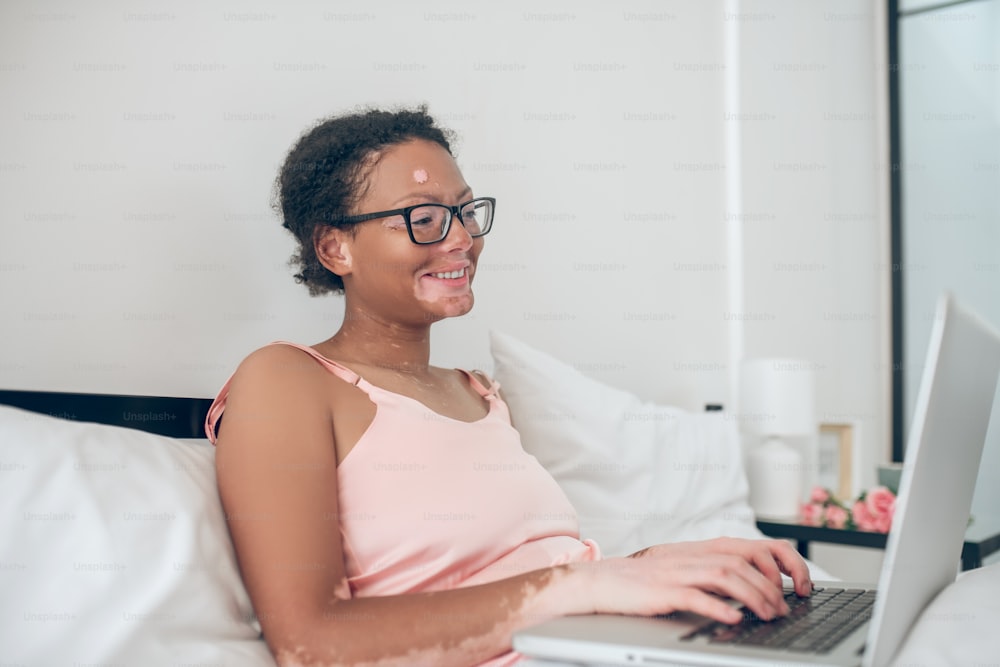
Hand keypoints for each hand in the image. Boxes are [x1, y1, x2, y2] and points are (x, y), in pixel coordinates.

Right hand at [580, 537, 812, 623]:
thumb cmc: (644, 581)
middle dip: (772, 584)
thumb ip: (716, 573)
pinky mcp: (663, 591)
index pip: (754, 546)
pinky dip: (719, 606)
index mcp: (702, 549)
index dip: (783, 563)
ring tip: (768, 616)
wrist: (602, 582)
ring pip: (727, 575)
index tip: (799, 586)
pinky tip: (734, 618)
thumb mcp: (685, 570)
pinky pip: (696, 596)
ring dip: (754, 596)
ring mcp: (678, 572)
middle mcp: (694, 556)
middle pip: (745, 559)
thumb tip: (755, 590)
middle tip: (784, 608)